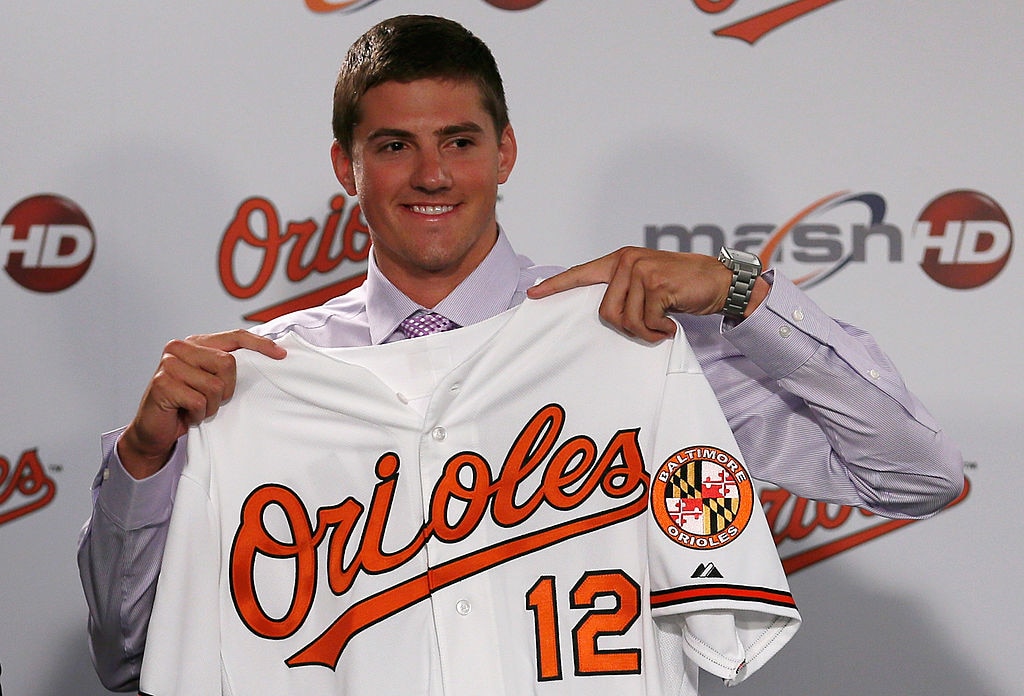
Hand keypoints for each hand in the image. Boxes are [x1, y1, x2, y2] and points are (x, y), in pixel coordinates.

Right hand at [118, 330, 286, 478]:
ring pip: (215, 386)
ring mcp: (169, 364)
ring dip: (211, 405)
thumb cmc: (186, 404)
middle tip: (210, 399)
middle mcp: (180, 348)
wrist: (155, 429)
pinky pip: (200, 402)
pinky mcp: (163, 384)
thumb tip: (267, 357)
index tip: (280, 355)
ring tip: (196, 407)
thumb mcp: (210, 381)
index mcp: (195, 343)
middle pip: (228, 363)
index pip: (235, 336)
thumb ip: (226, 367)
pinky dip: (199, 414)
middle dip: (226, 389)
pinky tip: (187, 414)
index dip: (260, 344)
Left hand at [527, 247, 765, 341]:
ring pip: (624, 320)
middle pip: (605, 312)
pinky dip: (659, 330)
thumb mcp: (648, 284)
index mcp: (620, 260)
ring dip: (646, 331)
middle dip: (628, 328)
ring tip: (662, 324)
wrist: (718, 281)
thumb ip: (624, 290)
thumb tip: (603, 311)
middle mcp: (626, 261)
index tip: (532, 294)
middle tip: (651, 326)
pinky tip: (672, 321)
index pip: (581, 273)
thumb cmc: (682, 287)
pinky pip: (645, 322)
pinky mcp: (656, 284)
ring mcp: (640, 271)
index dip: (556, 286)